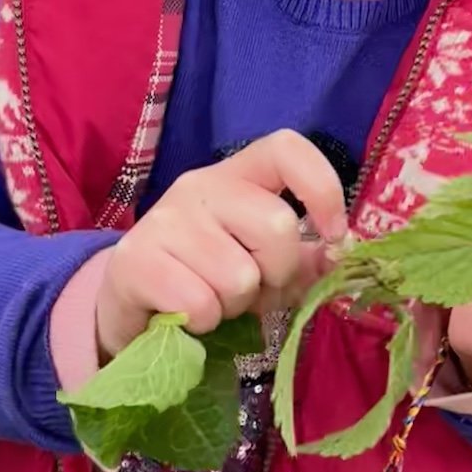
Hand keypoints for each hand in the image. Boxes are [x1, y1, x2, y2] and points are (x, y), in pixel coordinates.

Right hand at [96, 130, 347, 360]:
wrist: (129, 304)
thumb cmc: (206, 277)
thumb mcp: (261, 262)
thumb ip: (303, 257)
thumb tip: (342, 254)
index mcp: (236, 176)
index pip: (285, 149)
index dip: (321, 188)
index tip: (331, 235)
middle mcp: (198, 186)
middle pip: (276, 226)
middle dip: (276, 274)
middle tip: (250, 289)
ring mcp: (164, 220)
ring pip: (239, 276)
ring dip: (234, 306)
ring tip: (211, 301)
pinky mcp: (135, 259)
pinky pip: (199, 304)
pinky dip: (203, 322)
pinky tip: (186, 316)